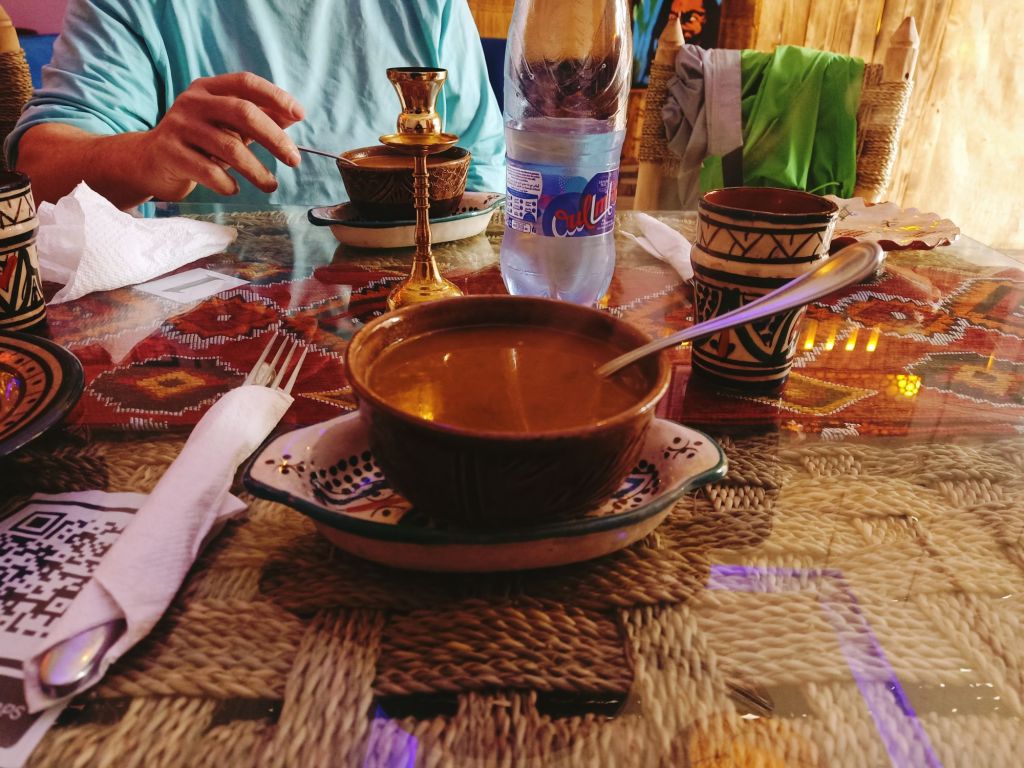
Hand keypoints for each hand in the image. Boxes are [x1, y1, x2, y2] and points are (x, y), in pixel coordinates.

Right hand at [138, 72, 305, 199]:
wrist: (151, 161)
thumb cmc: (200, 142)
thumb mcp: (228, 126)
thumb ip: (258, 118)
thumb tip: (294, 115)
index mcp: (209, 88)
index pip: (246, 83)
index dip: (275, 96)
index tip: (300, 115)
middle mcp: (193, 102)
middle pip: (243, 113)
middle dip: (274, 138)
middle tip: (294, 160)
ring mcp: (179, 126)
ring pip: (228, 148)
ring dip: (256, 170)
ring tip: (271, 185)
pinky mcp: (170, 153)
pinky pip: (209, 171)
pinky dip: (227, 184)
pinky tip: (234, 189)